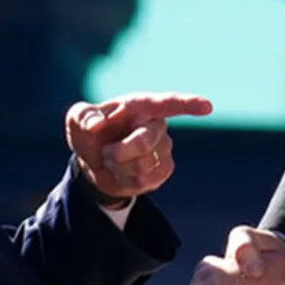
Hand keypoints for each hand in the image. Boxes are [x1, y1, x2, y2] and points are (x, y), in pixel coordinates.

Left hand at [64, 94, 211, 203]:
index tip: (207, 107)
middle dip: (119, 152)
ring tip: (115, 159)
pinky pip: (146, 180)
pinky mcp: (163, 169)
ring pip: (144, 165)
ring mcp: (163, 147)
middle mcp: (157, 124)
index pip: (168, 103)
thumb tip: (97, 124)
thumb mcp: (77, 119)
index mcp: (140, 105)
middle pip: (145, 141)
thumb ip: (83, 116)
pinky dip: (126, 180)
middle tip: (105, 152)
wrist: (93, 160)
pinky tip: (123, 171)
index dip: (188, 104)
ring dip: (120, 167)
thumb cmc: (90, 132)